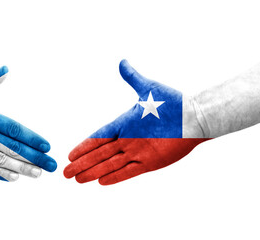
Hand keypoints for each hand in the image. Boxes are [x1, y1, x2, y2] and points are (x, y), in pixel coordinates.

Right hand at [0, 66, 56, 180]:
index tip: (47, 146)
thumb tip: (5, 70)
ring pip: (1, 160)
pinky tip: (12, 178)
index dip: (32, 139)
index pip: (14, 129)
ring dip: (21, 168)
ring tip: (38, 174)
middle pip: (13, 148)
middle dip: (34, 157)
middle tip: (51, 165)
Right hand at [64, 60, 207, 184]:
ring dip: (93, 172)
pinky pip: (128, 172)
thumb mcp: (148, 88)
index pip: (98, 137)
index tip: (70, 154)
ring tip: (77, 179)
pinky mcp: (150, 163)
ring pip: (109, 164)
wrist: (194, 118)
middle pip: (99, 154)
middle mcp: (127, 140)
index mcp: (124, 124)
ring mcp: (137, 153)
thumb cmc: (173, 103)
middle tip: (65, 173)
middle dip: (81, 163)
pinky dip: (114, 177)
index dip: (83, 146)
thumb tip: (122, 62)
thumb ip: (133, 78)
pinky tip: (101, 182)